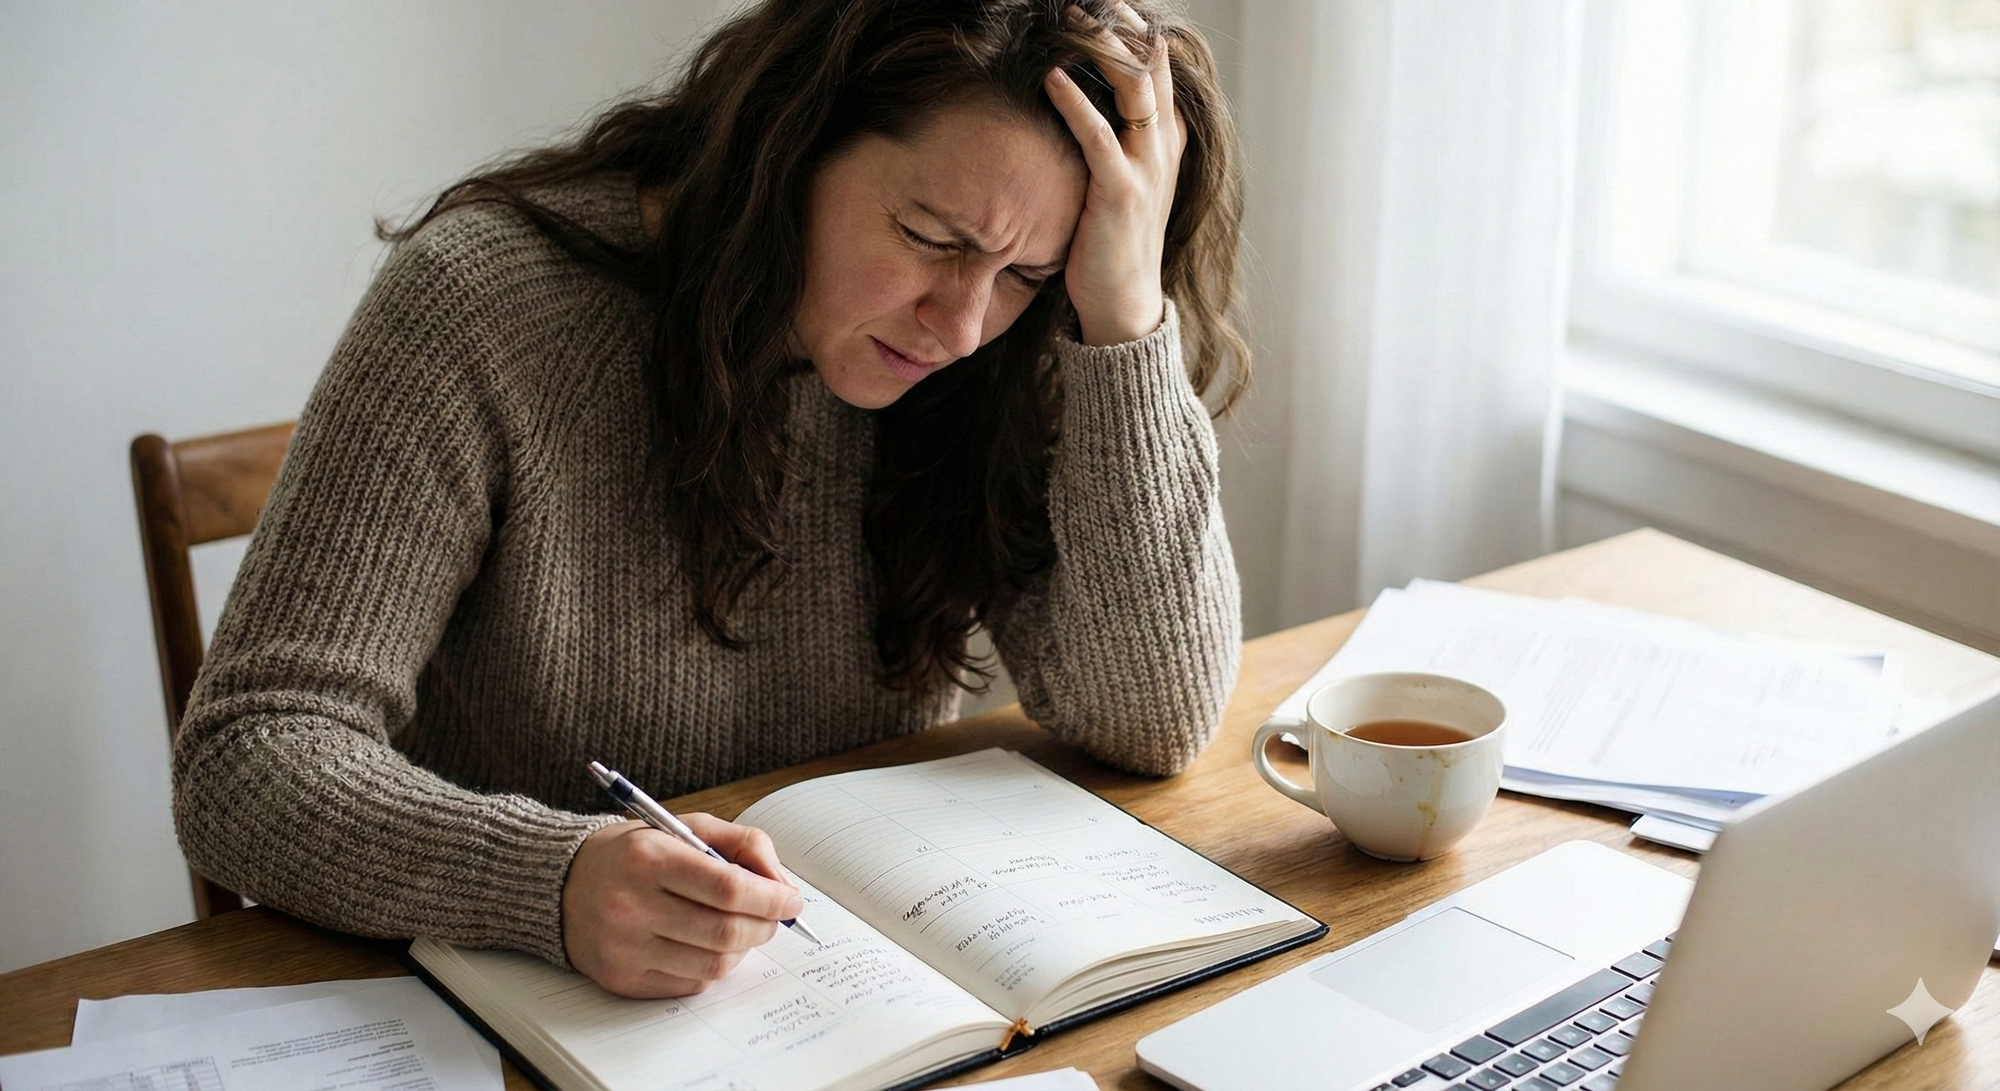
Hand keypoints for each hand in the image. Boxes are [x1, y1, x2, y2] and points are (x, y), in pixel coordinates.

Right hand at [562, 815, 802, 997]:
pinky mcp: (623, 980)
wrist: (561, 886)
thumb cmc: (634, 854)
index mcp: (649, 858)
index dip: (771, 898)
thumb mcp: (685, 826)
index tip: (791, 900)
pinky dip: (714, 966)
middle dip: (765, 926)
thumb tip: (782, 885)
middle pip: (726, 932)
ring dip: (744, 949)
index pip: (728, 888)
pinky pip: (692, 984)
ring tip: (740, 928)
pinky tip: (706, 944)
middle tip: (774, 917)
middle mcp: (632, 906)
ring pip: (715, 964)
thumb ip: (742, 844)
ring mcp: (625, 948)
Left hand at [1043, 3, 1186, 345]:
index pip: (1159, 61)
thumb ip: (1113, 136)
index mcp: (1167, 137)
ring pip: (1134, 87)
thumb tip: (1079, 95)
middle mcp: (1164, 145)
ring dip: (1102, 46)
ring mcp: (1147, 167)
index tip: (1102, 1)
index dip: (1133, 26)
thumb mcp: (1121, 178)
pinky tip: (1051, 78)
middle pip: (1152, 60)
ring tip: (1070, 17)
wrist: (1125, 302)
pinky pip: (1099, 136)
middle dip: (1121, 22)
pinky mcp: (1120, 193)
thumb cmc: (1112, 240)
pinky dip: (1075, 103)